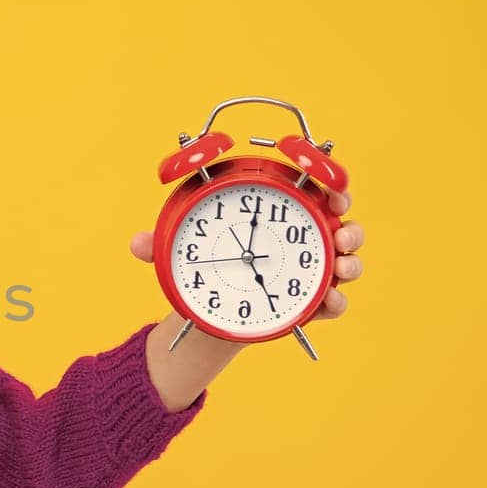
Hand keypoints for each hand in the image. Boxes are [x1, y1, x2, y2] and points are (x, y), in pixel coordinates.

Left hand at [129, 187, 363, 321]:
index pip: (312, 189)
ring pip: (344, 260)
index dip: (330, 182)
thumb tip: (138, 243)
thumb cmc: (205, 262)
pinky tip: (327, 302)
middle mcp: (302, 236)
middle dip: (348, 225)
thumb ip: (161, 244)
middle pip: (339, 223)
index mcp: (276, 211)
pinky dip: (334, 301)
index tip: (331, 186)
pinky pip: (332, 301)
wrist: (211, 305)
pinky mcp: (310, 300)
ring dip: (348, 263)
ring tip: (338, 268)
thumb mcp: (183, 251)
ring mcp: (310, 269)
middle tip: (340, 233)